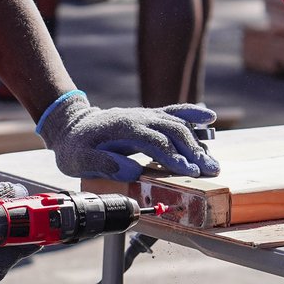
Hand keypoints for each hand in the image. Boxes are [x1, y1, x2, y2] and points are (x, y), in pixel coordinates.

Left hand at [36, 91, 219, 180]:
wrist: (71, 125)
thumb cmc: (75, 147)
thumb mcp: (78, 159)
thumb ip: (103, 164)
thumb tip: (133, 171)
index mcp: (123, 128)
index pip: (155, 142)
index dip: (173, 157)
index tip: (188, 172)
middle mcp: (138, 117)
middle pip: (172, 131)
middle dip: (193, 152)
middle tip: (209, 171)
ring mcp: (144, 115)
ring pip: (177, 124)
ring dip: (196, 142)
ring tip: (212, 162)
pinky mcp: (148, 116)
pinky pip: (173, 112)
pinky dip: (191, 112)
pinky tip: (208, 116)